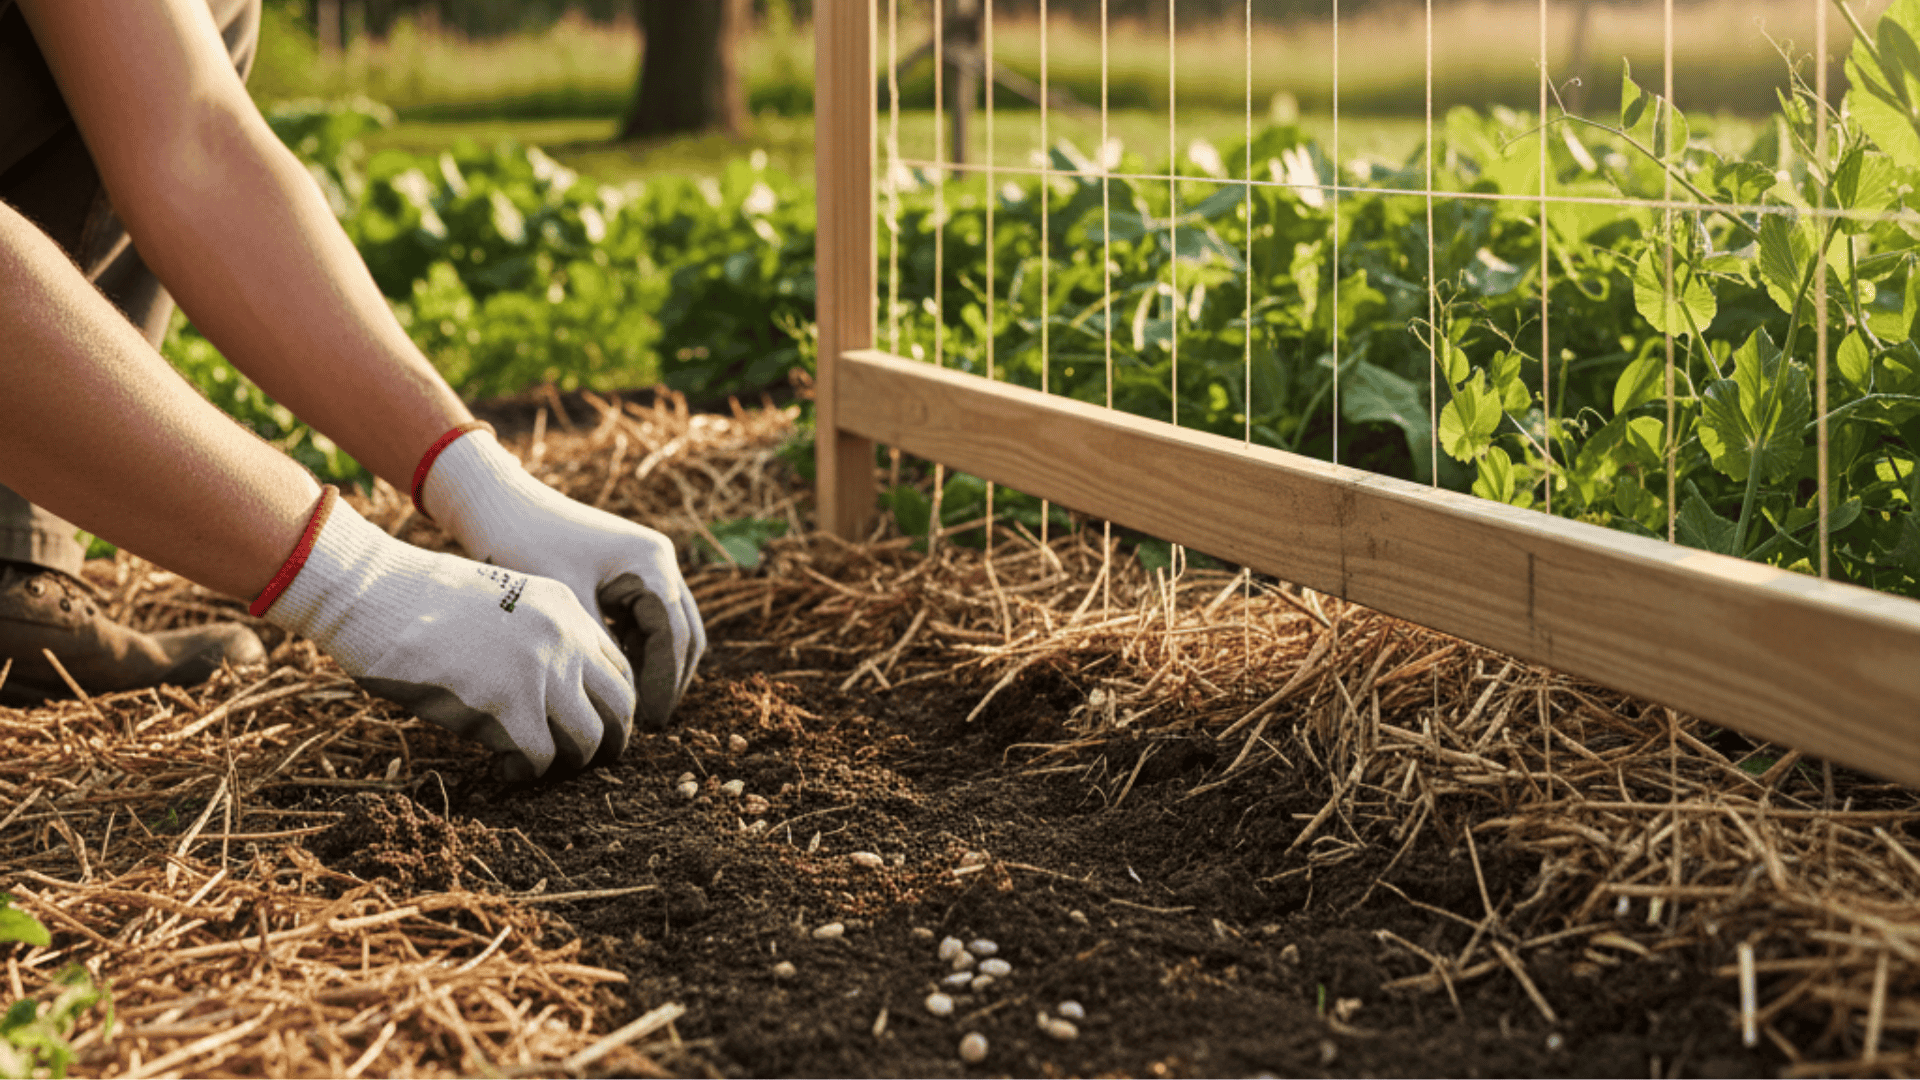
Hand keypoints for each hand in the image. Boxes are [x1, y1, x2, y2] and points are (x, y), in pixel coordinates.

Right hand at [258, 490, 635, 780]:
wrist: (372, 590)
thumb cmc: (419, 602)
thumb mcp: (500, 604)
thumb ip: (536, 641)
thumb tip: (554, 696)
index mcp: (566, 609)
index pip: (619, 669)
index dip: (610, 707)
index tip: (589, 728)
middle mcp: (566, 637)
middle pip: (619, 708)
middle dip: (606, 743)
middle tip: (576, 762)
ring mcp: (541, 669)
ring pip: (588, 739)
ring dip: (565, 763)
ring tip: (535, 764)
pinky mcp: (507, 703)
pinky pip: (540, 758)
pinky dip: (524, 772)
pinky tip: (502, 766)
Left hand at [420, 428, 705, 730]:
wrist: (496, 502)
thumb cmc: (522, 546)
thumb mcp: (563, 606)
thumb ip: (598, 652)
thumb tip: (619, 704)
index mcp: (650, 563)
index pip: (673, 637)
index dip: (663, 685)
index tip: (645, 725)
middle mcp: (659, 560)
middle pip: (685, 634)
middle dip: (669, 681)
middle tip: (647, 725)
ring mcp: (647, 563)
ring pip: (670, 629)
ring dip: (657, 667)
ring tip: (631, 708)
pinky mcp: (628, 570)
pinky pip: (648, 619)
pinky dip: (640, 649)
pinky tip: (614, 677)